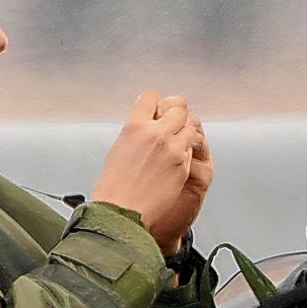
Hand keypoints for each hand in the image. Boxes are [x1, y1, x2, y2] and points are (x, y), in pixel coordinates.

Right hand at [97, 91, 213, 248]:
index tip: (156, 109)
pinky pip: (192, 149)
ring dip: (185, 132)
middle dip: (177, 113)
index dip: (155, 102)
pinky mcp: (183, 165)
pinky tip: (177, 159)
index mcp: (134, 126)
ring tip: (178, 141)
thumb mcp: (120, 147)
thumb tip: (148, 123)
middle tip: (173, 123)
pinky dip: (187, 151)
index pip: (151, 96)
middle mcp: (156, 134)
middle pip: (179, 106)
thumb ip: (137, 131)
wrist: (121, 211)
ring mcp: (172, 149)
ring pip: (191, 126)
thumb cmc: (114, 185)